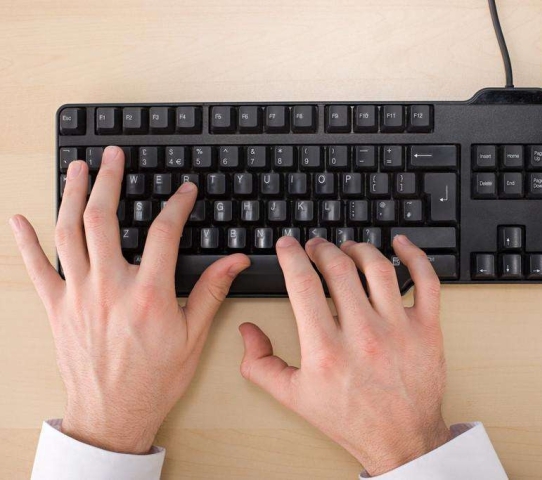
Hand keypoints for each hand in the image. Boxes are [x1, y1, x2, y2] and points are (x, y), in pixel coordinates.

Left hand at [10, 146, 249, 453]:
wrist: (113, 414)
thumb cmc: (154, 379)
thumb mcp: (193, 337)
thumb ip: (212, 292)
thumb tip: (235, 261)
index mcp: (148, 294)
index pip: (165, 232)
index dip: (177, 204)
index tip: (184, 191)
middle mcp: (109, 286)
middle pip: (103, 218)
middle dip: (108, 180)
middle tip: (112, 156)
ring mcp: (78, 295)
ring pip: (68, 232)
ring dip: (70, 195)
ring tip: (76, 168)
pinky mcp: (56, 308)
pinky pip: (36, 268)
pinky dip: (25, 241)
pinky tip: (19, 219)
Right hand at [239, 235, 450, 475]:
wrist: (400, 440)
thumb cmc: (350, 419)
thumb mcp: (294, 397)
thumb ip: (260, 364)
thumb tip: (248, 331)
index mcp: (326, 350)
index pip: (303, 285)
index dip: (291, 256)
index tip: (287, 245)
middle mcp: (363, 335)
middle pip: (340, 269)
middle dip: (322, 249)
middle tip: (316, 246)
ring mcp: (398, 329)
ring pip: (378, 268)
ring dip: (359, 249)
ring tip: (348, 248)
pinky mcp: (427, 329)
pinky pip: (426, 281)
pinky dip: (414, 256)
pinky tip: (400, 245)